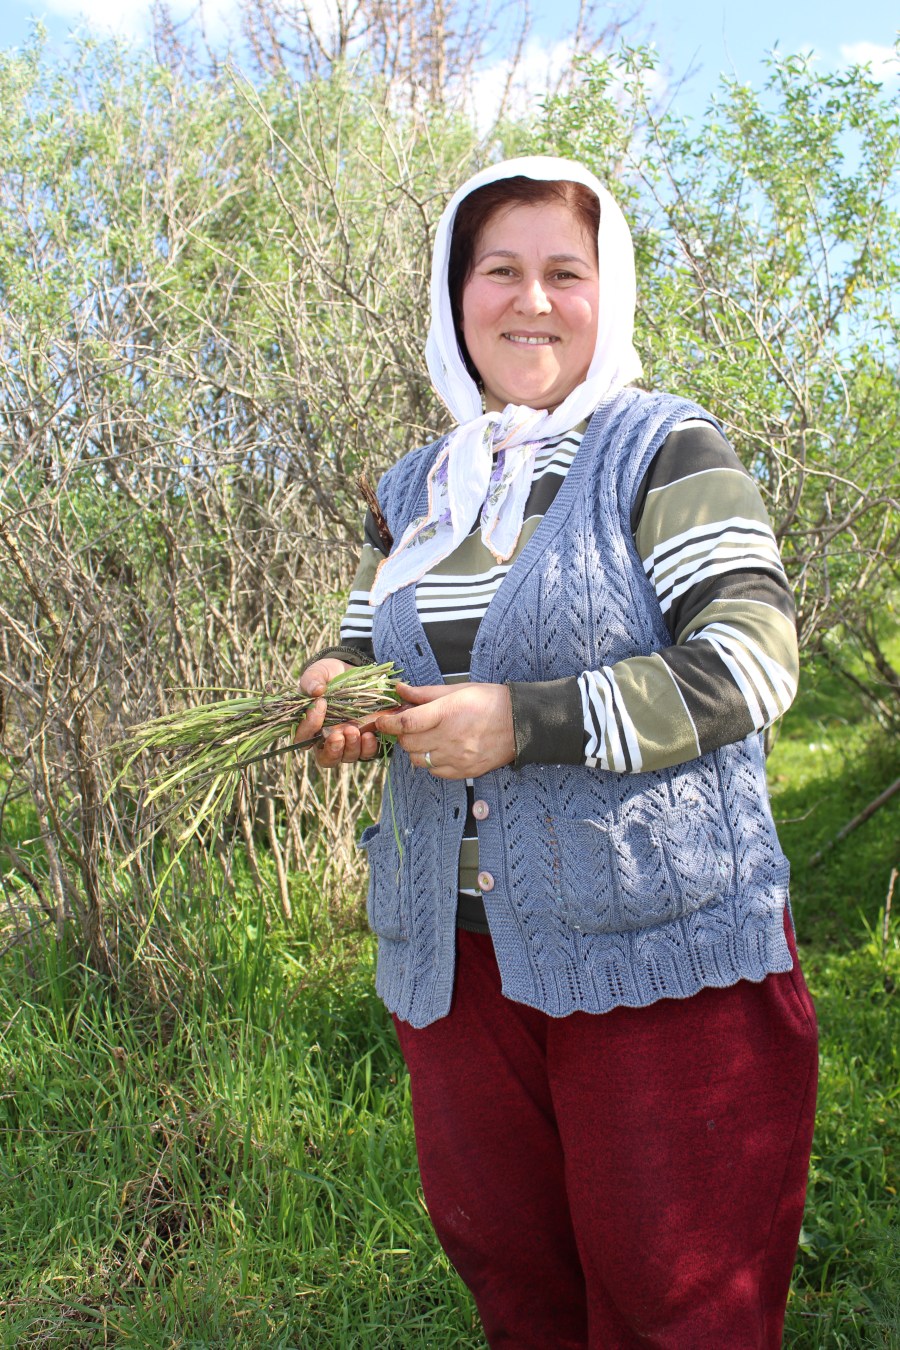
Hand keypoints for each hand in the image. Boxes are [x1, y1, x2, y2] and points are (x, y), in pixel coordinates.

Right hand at [294, 658, 380, 770]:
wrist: (355, 673)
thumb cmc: (330, 676)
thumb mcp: (319, 672)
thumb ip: (312, 679)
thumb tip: (316, 691)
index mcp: (309, 726)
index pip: (303, 737)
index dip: (309, 726)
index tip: (321, 704)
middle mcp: (326, 740)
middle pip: (325, 758)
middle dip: (332, 749)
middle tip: (338, 734)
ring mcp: (346, 743)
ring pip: (346, 757)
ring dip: (351, 747)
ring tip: (355, 730)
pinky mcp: (364, 741)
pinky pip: (366, 753)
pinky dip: (368, 747)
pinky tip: (370, 734)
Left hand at [374, 681, 514, 778]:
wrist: (521, 723)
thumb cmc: (491, 702)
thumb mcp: (458, 689)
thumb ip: (425, 693)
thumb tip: (400, 689)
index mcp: (447, 713)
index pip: (406, 723)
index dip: (388, 723)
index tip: (382, 721)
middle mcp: (450, 738)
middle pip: (409, 743)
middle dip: (403, 734)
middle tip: (410, 726)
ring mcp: (457, 758)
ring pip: (419, 760)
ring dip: (416, 750)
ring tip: (428, 738)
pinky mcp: (464, 771)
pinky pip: (435, 772)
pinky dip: (432, 762)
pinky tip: (441, 750)